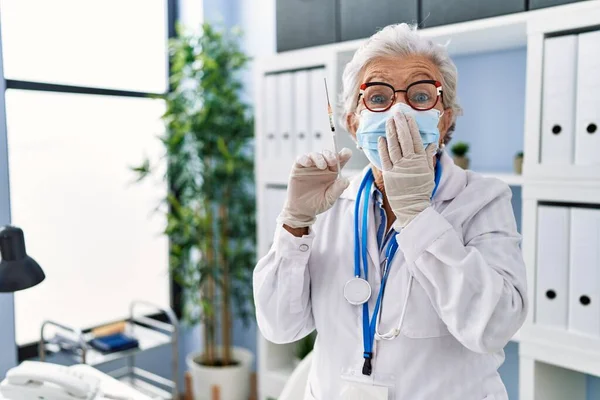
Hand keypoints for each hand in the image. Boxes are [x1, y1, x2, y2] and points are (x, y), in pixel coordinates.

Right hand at [277, 148, 351, 228]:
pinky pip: (301, 159)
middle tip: (333, 161)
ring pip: (314, 155)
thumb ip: (337, 190)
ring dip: (319, 157)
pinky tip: (308, 163)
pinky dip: (305, 159)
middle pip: (327, 154)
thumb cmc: (317, 203)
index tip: (347, 153)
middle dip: (331, 155)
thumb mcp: (330, 199)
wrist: (301, 210)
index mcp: (332, 173)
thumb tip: (346, 181)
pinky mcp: (298, 168)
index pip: (339, 160)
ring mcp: (309, 166)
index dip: (344, 154)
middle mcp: (322, 167)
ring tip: (322, 166)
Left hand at [378, 112, 435, 229]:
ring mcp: (398, 168)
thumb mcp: (429, 173)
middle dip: (400, 125)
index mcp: (421, 161)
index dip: (411, 127)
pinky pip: (384, 158)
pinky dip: (382, 148)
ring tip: (388, 121)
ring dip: (391, 132)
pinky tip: (381, 138)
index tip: (408, 116)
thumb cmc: (422, 190)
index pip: (416, 139)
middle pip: (404, 139)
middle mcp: (409, 162)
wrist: (412, 207)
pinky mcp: (389, 174)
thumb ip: (428, 157)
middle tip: (396, 113)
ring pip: (394, 146)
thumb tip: (432, 144)